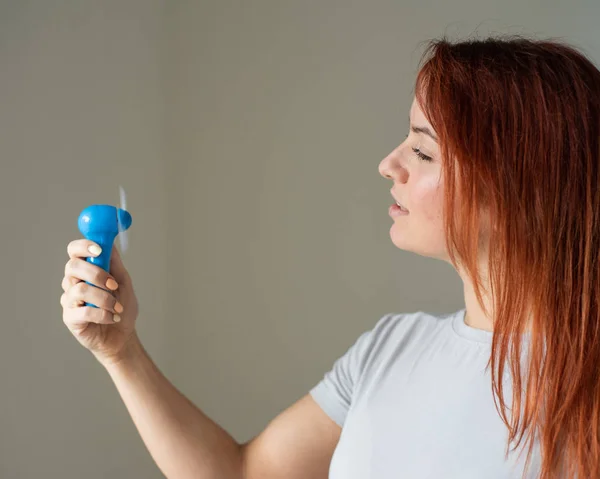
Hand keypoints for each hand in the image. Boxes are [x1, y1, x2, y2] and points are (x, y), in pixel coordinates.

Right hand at [60, 240, 139, 365]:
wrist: (123, 335)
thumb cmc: (121, 307)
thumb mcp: (123, 282)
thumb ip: (114, 263)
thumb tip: (109, 242)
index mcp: (85, 270)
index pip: (74, 251)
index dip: (83, 246)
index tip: (99, 250)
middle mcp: (73, 282)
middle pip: (72, 267)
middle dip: (97, 274)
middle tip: (114, 285)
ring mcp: (70, 301)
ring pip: (79, 289)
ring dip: (104, 298)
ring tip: (117, 307)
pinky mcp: (70, 318)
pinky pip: (82, 311)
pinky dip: (102, 314)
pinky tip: (112, 318)